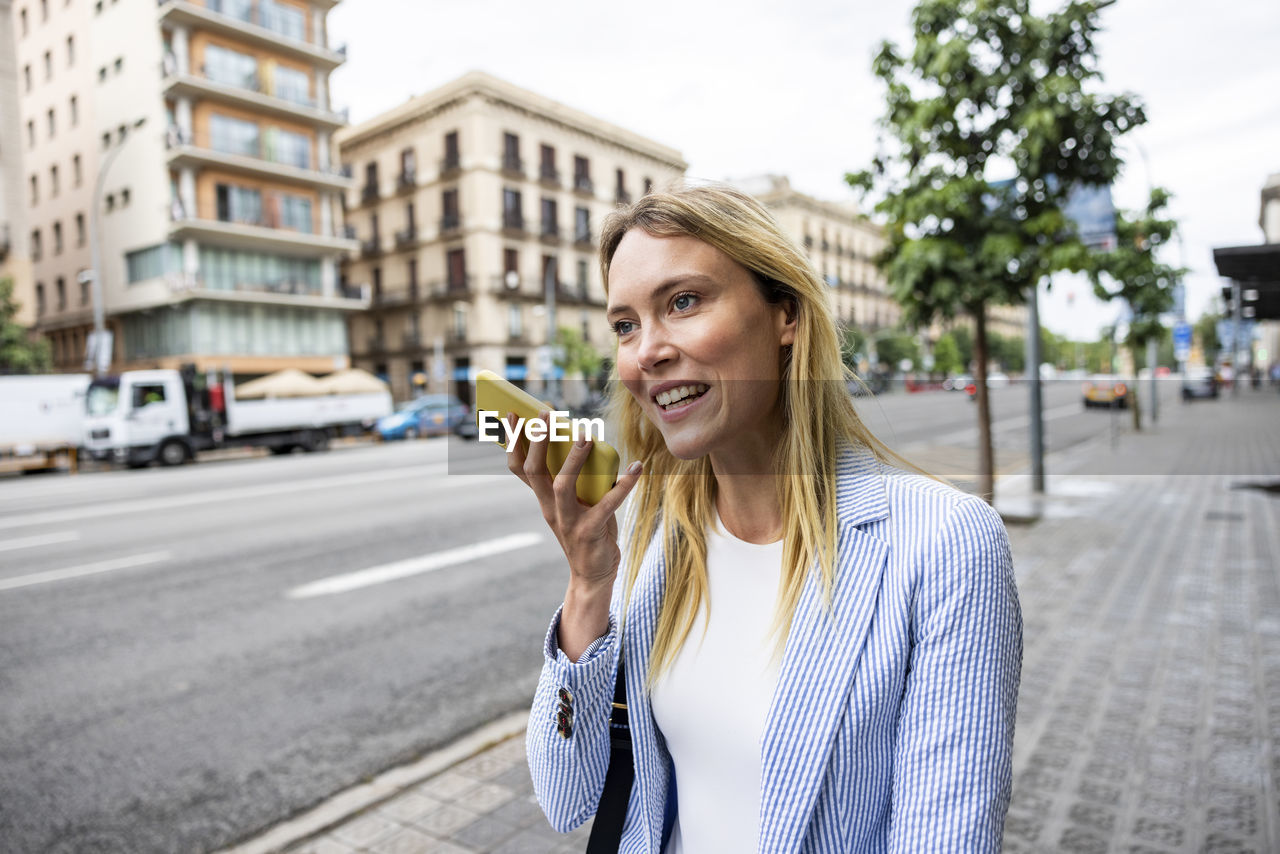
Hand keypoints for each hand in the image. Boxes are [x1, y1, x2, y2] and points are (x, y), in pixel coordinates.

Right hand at [505, 411, 642, 658]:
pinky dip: (625, 485)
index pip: (520, 467)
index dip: (514, 441)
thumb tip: (587, 439)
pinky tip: (637, 468)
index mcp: (544, 500)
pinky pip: (608, 505)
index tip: (513, 413)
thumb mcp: (574, 503)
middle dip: (537, 441)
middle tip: (545, 414)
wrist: (592, 575)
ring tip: (586, 435)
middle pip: (534, 471)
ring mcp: (568, 521)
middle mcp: (550, 508)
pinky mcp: (591, 532)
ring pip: (562, 485)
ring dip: (573, 459)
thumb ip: (575, 478)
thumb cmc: (586, 530)